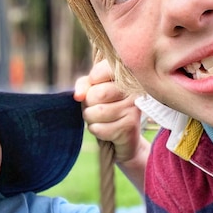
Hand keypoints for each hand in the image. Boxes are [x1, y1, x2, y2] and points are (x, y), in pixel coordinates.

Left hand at [75, 59, 148, 192]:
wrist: (121, 142)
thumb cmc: (105, 112)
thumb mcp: (92, 93)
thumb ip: (84, 85)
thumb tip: (78, 95)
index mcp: (124, 77)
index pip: (101, 70)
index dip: (92, 81)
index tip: (96, 89)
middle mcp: (132, 90)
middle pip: (97, 94)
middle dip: (89, 105)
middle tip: (97, 109)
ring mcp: (133, 108)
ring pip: (97, 112)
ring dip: (91, 120)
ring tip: (101, 121)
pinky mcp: (130, 126)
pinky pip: (99, 128)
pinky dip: (97, 131)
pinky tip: (107, 132)